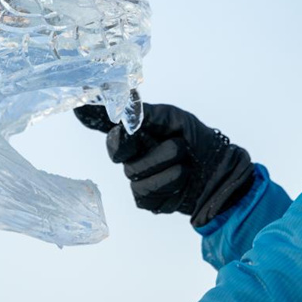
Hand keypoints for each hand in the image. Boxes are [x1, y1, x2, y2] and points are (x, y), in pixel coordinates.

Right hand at [74, 103, 253, 226]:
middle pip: (120, 153)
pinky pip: (148, 194)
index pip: (105, 126)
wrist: (220, 175)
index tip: (81, 108)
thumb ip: (147, 114)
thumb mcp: (175, 120)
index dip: (91, 116)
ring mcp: (136, 179)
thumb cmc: (199, 142)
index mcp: (135, 133)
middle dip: (157, 150)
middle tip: (179, 146)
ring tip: (187, 165)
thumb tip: (126, 100)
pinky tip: (183, 183)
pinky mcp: (146, 201)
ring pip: (137, 175)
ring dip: (171, 168)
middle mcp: (131, 155)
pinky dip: (172, 186)